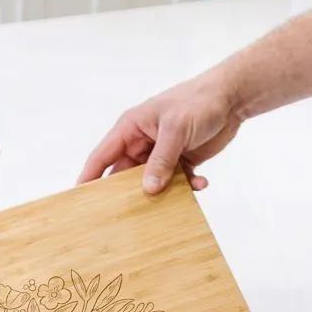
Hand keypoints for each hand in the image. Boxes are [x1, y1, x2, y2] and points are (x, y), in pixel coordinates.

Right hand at [77, 71, 242, 194]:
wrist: (232, 98)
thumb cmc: (198, 101)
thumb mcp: (175, 129)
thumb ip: (161, 160)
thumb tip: (148, 189)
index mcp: (130, 128)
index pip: (102, 156)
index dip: (89, 178)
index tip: (80, 199)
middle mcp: (141, 143)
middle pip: (124, 175)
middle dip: (127, 193)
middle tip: (126, 214)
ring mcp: (160, 154)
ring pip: (150, 182)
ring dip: (161, 192)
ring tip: (170, 201)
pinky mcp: (180, 161)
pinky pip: (175, 181)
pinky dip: (186, 186)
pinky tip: (200, 182)